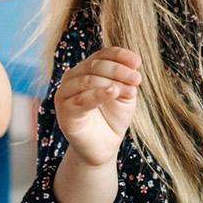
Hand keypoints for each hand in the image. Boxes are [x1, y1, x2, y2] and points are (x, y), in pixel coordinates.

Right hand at [55, 47, 142, 168]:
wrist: (103, 147)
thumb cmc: (112, 119)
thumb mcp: (124, 96)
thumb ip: (126, 82)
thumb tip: (132, 71)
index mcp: (86, 70)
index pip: (101, 55)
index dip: (119, 55)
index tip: (138, 62)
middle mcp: (72, 78)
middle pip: (94, 65)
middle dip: (119, 70)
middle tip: (137, 79)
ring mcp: (65, 94)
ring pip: (87, 79)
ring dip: (112, 81)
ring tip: (130, 89)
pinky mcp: (65, 112)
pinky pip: (81, 99)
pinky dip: (98, 94)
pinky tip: (113, 92)